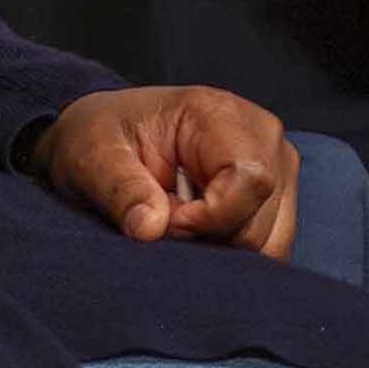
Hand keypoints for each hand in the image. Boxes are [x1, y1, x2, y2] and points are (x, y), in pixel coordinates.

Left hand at [22, 86, 300, 258]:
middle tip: (160, 219)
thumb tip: (151, 228)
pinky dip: (230, 255)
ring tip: (176, 222)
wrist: (110, 138)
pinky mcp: (277, 195)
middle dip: (207, 239)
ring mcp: (276, 165)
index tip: (163, 220)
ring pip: (269, 241)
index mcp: (218, 112)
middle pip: (259, 220)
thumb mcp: (92, 156)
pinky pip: (271, 247)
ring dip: (219, 250)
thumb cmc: (101, 138)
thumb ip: (120, 189)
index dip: (209, 217)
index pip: (250, 178)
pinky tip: (197, 233)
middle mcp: (261, 134)